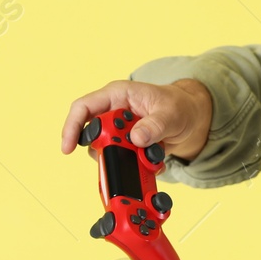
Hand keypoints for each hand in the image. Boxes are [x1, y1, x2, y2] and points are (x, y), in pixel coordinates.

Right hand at [61, 78, 213, 160]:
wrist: (192, 119)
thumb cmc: (180, 106)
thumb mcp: (172, 113)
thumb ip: (155, 125)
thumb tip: (137, 138)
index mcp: (119, 95)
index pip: (84, 107)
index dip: (72, 127)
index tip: (68, 148)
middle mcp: (114, 111)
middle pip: (94, 135)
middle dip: (108, 149)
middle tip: (128, 154)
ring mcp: (120, 130)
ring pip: (107, 150)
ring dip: (125, 159)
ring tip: (149, 155)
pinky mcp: (127, 145)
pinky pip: (122, 159)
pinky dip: (135, 165)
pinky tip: (151, 161)